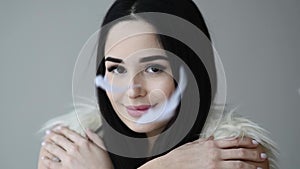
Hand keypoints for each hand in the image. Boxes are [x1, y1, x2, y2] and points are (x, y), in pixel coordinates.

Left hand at [40, 126, 112, 168]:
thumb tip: (88, 130)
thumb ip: (95, 137)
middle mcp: (74, 149)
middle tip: (49, 133)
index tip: (59, 128)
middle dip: (53, 135)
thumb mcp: (103, 147)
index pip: (70, 133)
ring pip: (54, 149)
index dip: (63, 129)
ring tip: (45, 143)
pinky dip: (46, 159)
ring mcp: (68, 159)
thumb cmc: (103, 165)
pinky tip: (44, 157)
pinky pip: (51, 163)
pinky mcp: (64, 168)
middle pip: (60, 139)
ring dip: (48, 145)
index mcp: (84, 142)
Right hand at [139, 137, 268, 168]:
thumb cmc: (180, 156)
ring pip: (238, 163)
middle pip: (239, 151)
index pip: (233, 140)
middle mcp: (214, 153)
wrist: (171, 165)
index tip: (254, 143)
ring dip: (251, 165)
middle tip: (262, 155)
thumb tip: (213, 137)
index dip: (246, 141)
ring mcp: (214, 164)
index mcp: (211, 144)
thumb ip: (205, 141)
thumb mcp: (194, 144)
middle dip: (253, 153)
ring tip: (259, 166)